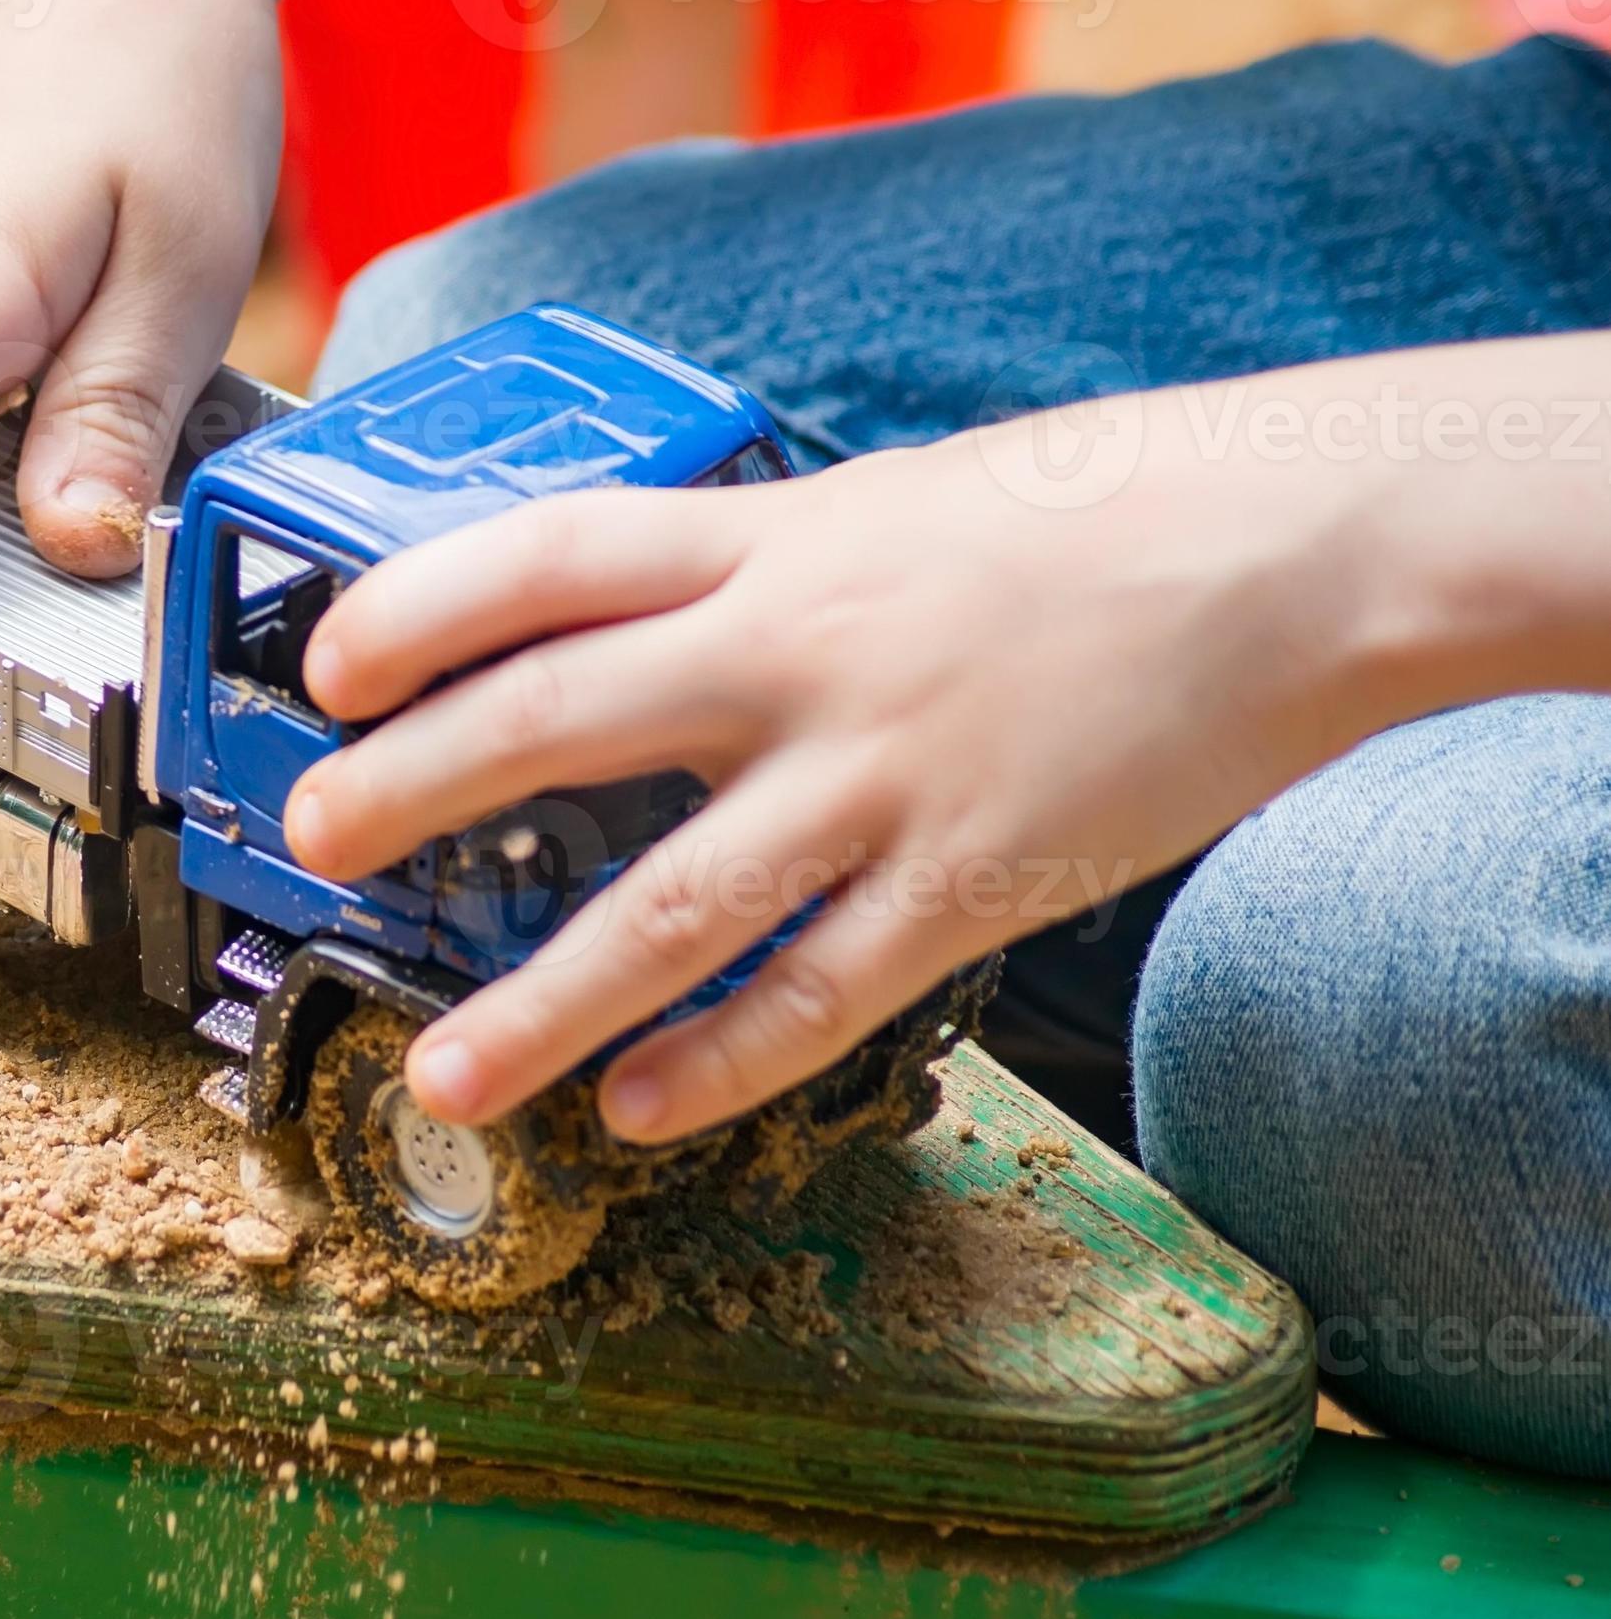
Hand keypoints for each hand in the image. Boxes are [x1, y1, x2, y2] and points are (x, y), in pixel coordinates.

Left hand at [279, 382, 1442, 1145]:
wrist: (1305, 549)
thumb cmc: (1087, 520)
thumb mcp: (883, 505)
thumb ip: (747, 570)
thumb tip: (619, 627)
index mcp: (773, 539)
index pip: (546, 555)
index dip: (416, 608)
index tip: (328, 666)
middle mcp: (803, 650)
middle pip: (554, 720)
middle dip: (410, 790)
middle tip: (313, 847)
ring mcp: (883, 773)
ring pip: (670, 905)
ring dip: (539, 1006)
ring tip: (440, 1077)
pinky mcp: (972, 878)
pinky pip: (817, 992)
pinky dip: (718, 1062)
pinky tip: (636, 1113)